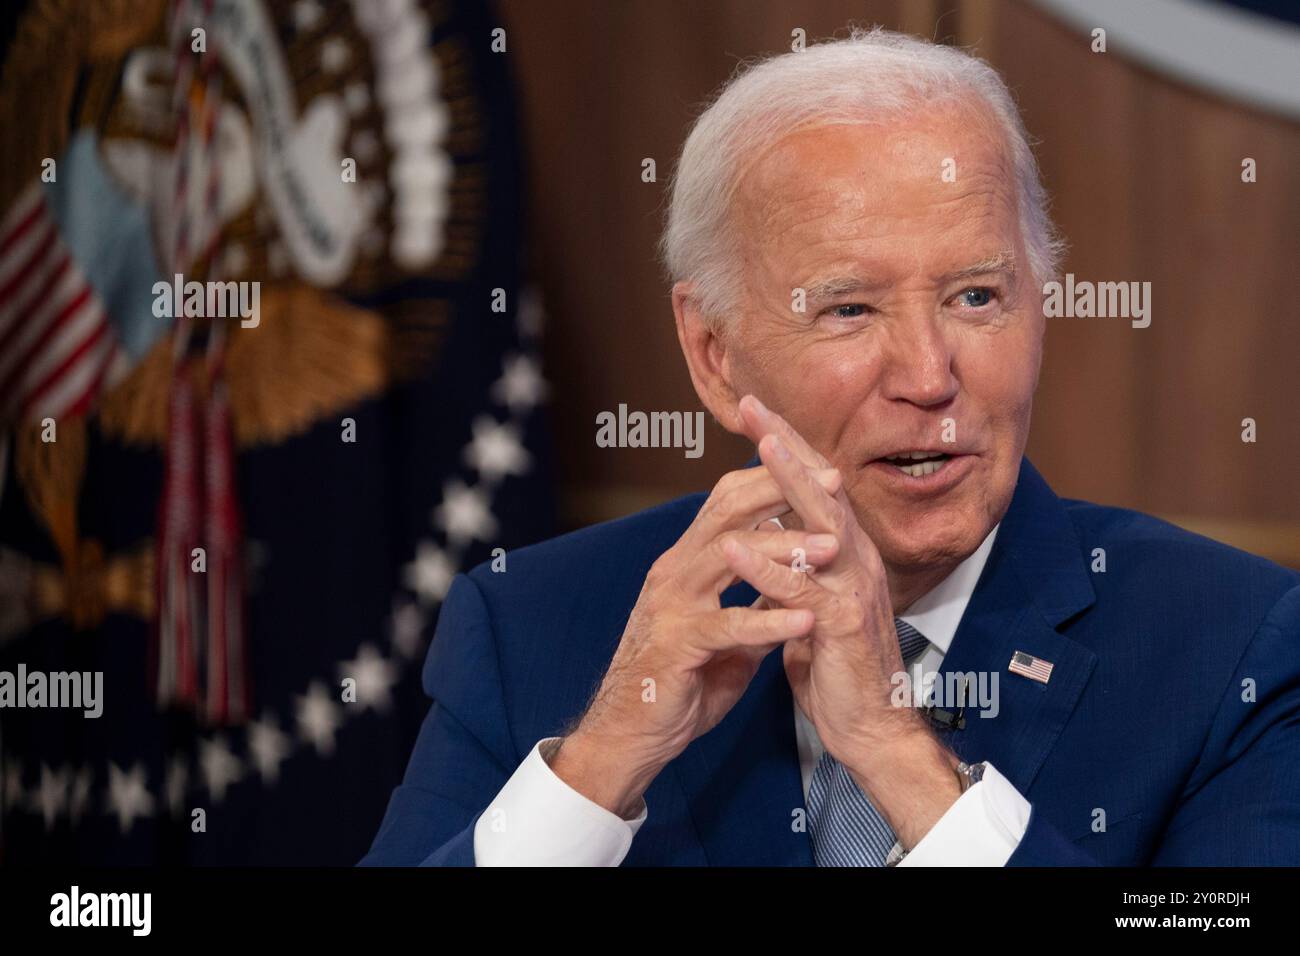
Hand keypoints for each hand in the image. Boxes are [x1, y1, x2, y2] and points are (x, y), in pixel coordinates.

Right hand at [552, 462, 842, 818]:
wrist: (630, 733)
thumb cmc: (679, 682)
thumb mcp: (726, 633)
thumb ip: (755, 603)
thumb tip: (794, 586)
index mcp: (686, 564)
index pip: (728, 502)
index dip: (773, 480)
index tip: (823, 472)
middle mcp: (674, 572)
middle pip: (727, 512)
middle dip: (782, 491)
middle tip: (834, 484)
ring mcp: (671, 605)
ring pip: (728, 556)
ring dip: (785, 549)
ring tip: (833, 548)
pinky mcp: (676, 645)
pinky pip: (728, 625)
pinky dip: (769, 622)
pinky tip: (806, 620)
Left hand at [730, 395, 961, 845]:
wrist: (869, 728)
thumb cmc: (838, 666)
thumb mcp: (812, 604)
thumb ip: (798, 568)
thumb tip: (775, 534)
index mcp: (846, 554)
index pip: (814, 488)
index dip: (787, 447)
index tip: (754, 410)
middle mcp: (857, 561)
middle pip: (822, 491)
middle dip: (789, 445)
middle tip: (756, 407)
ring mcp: (855, 590)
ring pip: (823, 527)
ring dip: (790, 486)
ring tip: (759, 448)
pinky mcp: (844, 627)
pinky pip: (803, 592)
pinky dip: (768, 569)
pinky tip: (736, 548)